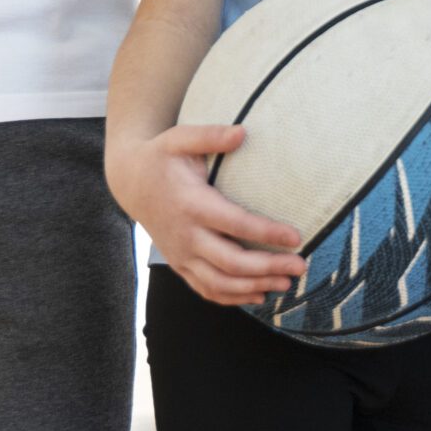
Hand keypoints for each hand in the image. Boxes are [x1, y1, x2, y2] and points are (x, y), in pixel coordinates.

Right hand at [107, 123, 308, 305]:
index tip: (296, 237)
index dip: (266, 233)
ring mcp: (181, 255)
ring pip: (220, 282)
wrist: (130, 182)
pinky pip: (206, 289)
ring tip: (287, 283)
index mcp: (191, 204)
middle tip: (300, 266)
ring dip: (254, 287)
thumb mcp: (179, 138)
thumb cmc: (161, 157)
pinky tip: (259, 295)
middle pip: (231, 262)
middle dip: (268, 267)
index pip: (234, 224)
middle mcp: (186, 235)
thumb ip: (210, 135)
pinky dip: (233, 297)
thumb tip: (242, 133)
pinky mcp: (179, 264)